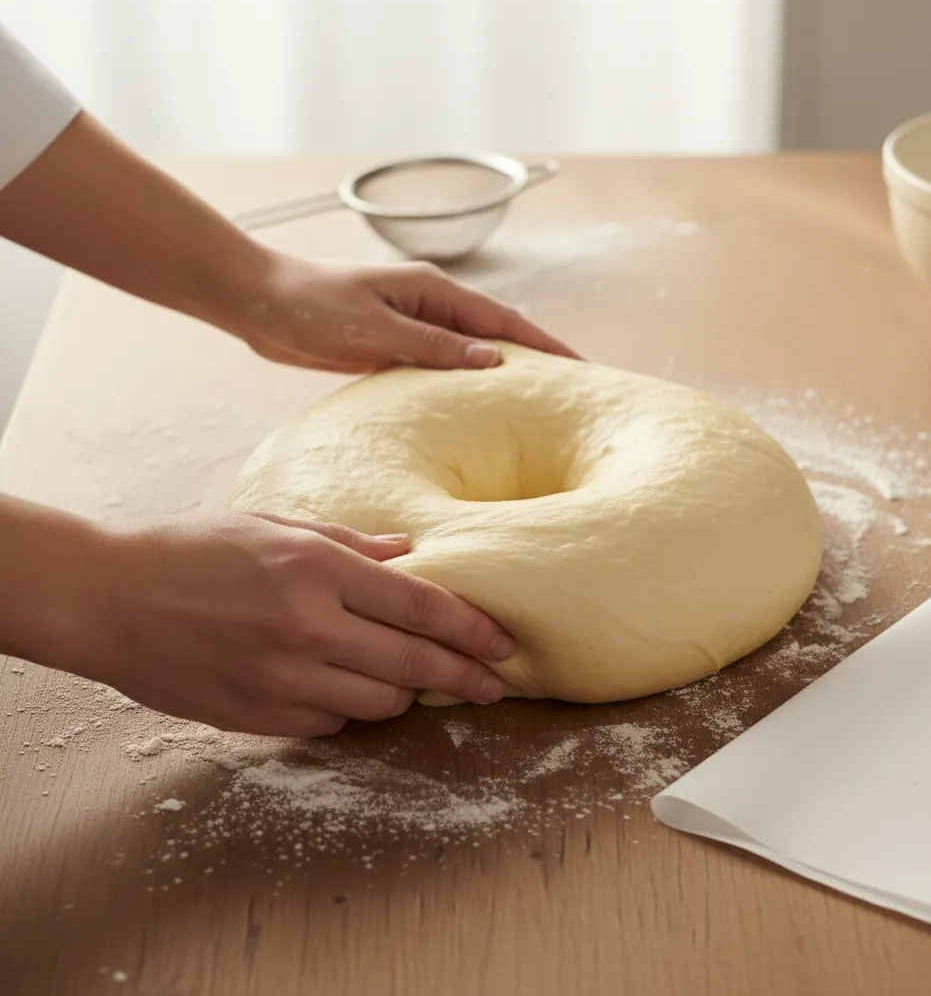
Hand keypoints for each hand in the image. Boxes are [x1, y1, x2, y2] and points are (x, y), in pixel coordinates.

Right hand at [53, 512, 509, 735]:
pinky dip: (349, 707)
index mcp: (316, 570)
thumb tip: (408, 554)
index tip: (503, 644)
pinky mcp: (258, 716)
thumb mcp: (273, 526)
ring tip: (412, 677)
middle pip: (415, 663)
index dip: (472, 629)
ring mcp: (282, 680)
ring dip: (404, 691)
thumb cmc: (192, 550)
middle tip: (493, 684)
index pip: (421, 607)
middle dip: (464, 677)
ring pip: (380, 702)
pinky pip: (331, 723)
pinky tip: (343, 687)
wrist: (110, 600)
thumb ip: (349, 544)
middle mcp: (308, 628)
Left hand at [228, 253, 579, 372]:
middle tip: (569, 392)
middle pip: (494, 337)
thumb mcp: (374, 329)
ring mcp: (412, 326)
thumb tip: (491, 361)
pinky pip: (437, 369)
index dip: (543, 345)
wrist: (260, 303)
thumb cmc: (311, 307)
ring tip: (533, 407)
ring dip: (499, 376)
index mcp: (433, 291)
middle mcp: (429, 306)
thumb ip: (432, 346)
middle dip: (532, 360)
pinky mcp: (392, 347)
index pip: (502, 322)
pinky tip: (474, 410)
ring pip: (467, 355)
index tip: (579, 367)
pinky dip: (461, 387)